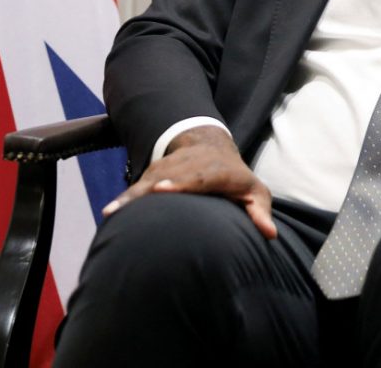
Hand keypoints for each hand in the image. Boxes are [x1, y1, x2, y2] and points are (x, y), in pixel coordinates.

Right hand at [101, 125, 276, 238]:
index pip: (197, 176)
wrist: (209, 146)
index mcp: (216, 171)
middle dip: (147, 189)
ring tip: (111, 212)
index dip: (179, 182)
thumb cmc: (235, 178)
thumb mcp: (253, 191)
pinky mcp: (155, 172)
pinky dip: (125, 198)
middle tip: (126, 206)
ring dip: (129, 196)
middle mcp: (189, 165)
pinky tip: (110, 213)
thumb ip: (259, 211)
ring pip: (148, 179)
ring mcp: (169, 166)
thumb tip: (270, 234)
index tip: (162, 190)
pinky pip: (139, 185)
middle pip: (166, 177)